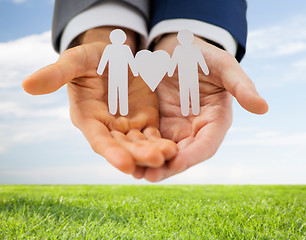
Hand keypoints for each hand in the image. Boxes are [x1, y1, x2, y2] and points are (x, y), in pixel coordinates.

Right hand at [22, 27, 176, 175]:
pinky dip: (162, 142)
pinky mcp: (145, 121)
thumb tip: (26, 85)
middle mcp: (108, 128)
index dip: (110, 152)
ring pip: (140, 145)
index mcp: (88, 118)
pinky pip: (154, 136)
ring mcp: (127, 126)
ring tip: (169, 155)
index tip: (124, 164)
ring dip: (153, 152)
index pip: (98, 140)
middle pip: (122, 147)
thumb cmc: (91, 58)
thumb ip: (56, 74)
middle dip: (138, 155)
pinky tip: (174, 147)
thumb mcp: (75, 61)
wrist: (115, 56)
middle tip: (155, 161)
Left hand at [134, 34, 268, 181]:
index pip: (207, 144)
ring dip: (150, 163)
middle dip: (167, 166)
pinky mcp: (158, 124)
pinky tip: (125, 155)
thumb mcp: (223, 65)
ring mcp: (175, 129)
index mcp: (215, 120)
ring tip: (133, 172)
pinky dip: (139, 149)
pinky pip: (148, 140)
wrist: (176, 50)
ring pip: (164, 152)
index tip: (178, 163)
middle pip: (183, 154)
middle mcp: (195, 130)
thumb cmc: (202, 56)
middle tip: (149, 176)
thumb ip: (241, 85)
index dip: (194, 155)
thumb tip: (263, 108)